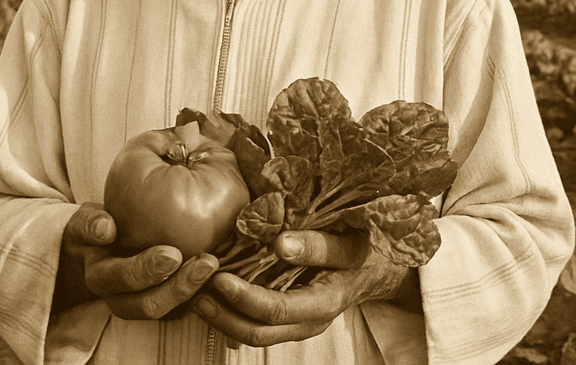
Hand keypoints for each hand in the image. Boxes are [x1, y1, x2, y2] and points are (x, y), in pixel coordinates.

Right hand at [53, 203, 219, 319]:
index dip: (145, 270)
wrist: (99, 249)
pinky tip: (219, 278)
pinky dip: (199, 297)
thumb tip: (106, 229)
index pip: (119, 278)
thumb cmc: (99, 227)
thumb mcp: (87, 220)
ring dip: (191, 293)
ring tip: (213, 267)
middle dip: (178, 287)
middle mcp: (117, 298)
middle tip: (206, 263)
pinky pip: (180, 310)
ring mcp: (138, 305)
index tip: (172, 255)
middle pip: (146, 304)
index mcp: (99, 276)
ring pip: (166, 313)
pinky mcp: (159, 304)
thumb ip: (91, 223)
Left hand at [193, 230, 418, 347]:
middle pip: (258, 331)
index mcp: (324, 302)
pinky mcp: (290, 317)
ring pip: (254, 334)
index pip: (276, 310)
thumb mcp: (350, 242)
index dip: (243, 297)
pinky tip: (213, 297)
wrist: (381, 268)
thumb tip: (280, 243)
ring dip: (222, 318)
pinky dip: (233, 314)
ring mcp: (299, 323)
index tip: (218, 276)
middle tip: (194, 291)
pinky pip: (258, 324)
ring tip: (195, 295)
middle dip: (222, 315)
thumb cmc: (368, 249)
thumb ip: (318, 245)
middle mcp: (309, 321)